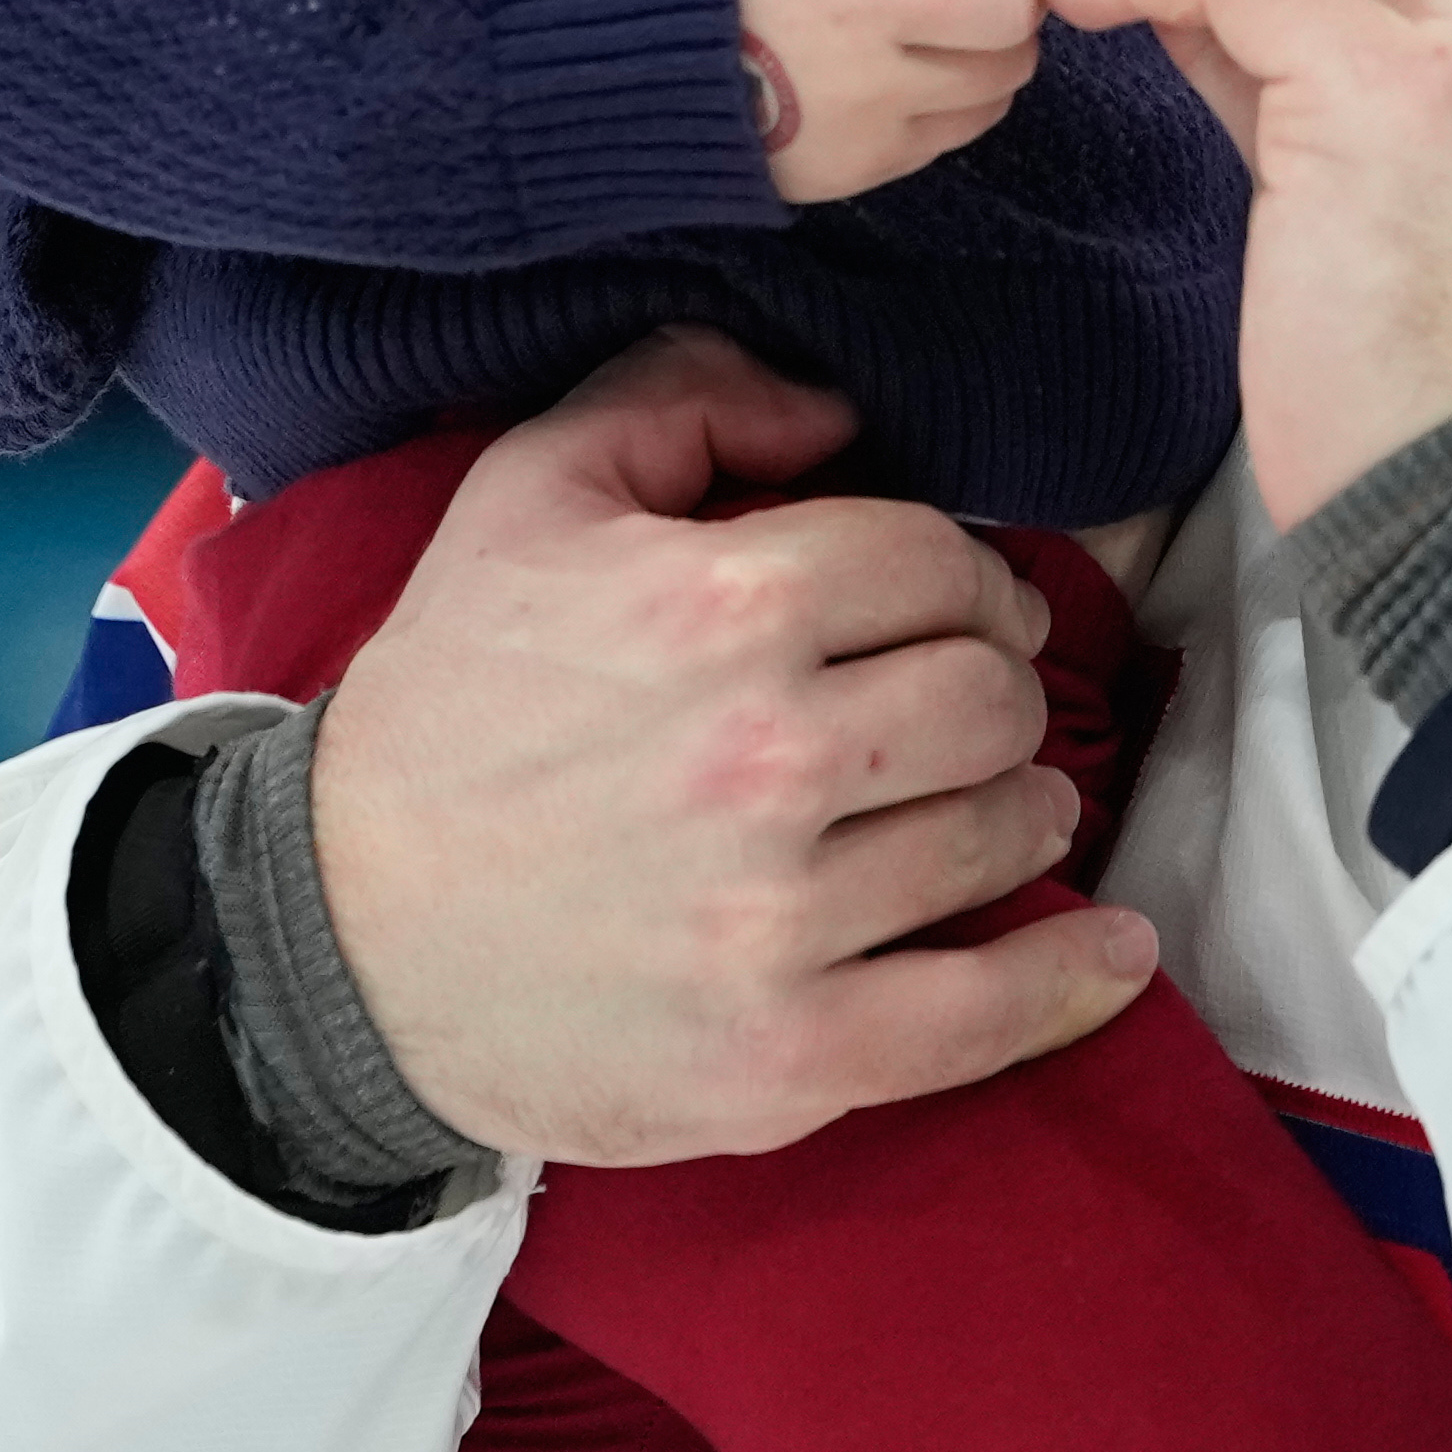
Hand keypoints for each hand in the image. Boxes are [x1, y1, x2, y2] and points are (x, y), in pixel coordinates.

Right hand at [308, 330, 1156, 1165]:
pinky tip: (1109, 949)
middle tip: (957, 702)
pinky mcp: (790, 1056)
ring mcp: (785, 920)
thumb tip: (839, 408)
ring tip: (985, 805)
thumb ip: (682, 396)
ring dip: (1018, 808)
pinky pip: (989, 1014)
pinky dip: (1073, 979)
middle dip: (988, 683)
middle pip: (991, 693)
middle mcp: (767, 758)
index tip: (943, 605)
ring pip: (1004, 832)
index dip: (954, 574)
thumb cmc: (447, 709)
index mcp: (715, 606)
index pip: (934, 561)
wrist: (342, 941)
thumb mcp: (524, 498)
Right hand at [732, 0, 1044, 199]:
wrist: (598, 60)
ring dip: (971, 70)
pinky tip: (872, 73)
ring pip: (982, 112)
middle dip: (995, 21)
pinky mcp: (844, 181)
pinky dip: (928, 110)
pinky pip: (930, 146)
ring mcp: (866, 143)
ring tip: (910, 31)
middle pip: (1009, 64)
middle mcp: (881, 84)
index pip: (1009, 7)